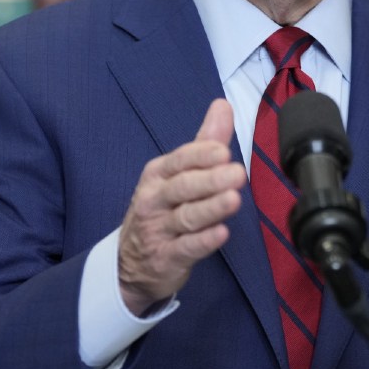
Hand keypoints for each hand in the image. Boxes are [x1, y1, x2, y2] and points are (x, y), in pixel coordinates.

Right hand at [117, 98, 244, 314]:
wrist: (131, 263)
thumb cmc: (163, 209)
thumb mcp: (178, 174)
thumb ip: (204, 142)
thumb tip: (223, 105)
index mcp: (158, 174)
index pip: (180, 160)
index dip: (201, 155)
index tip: (223, 151)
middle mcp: (155, 199)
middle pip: (183, 187)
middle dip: (210, 180)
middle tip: (237, 173)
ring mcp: (159, 230)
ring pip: (186, 217)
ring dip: (211, 208)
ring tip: (234, 199)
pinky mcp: (167, 258)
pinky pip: (186, 248)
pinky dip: (204, 241)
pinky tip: (222, 234)